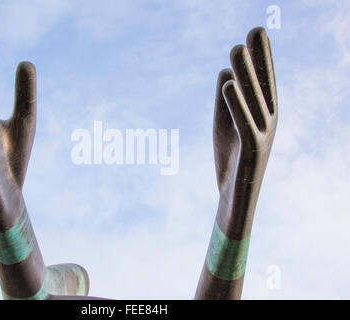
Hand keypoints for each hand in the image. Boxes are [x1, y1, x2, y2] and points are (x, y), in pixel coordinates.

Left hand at [195, 27, 277, 299]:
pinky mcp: (252, 152)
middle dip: (257, 59)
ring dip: (246, 74)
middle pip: (262, 86)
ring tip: (237, 48)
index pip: (264, 81)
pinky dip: (236, 105)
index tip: (256, 32)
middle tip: (252, 30)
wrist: (234, 197)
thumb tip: (225, 73)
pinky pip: (245, 125)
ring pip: (254, 101)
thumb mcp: (225, 125)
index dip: (262, 57)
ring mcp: (263, 136)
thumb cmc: (230, 158)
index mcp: (263, 114)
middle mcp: (268, 121)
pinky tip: (228, 85)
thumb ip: (225, 101)